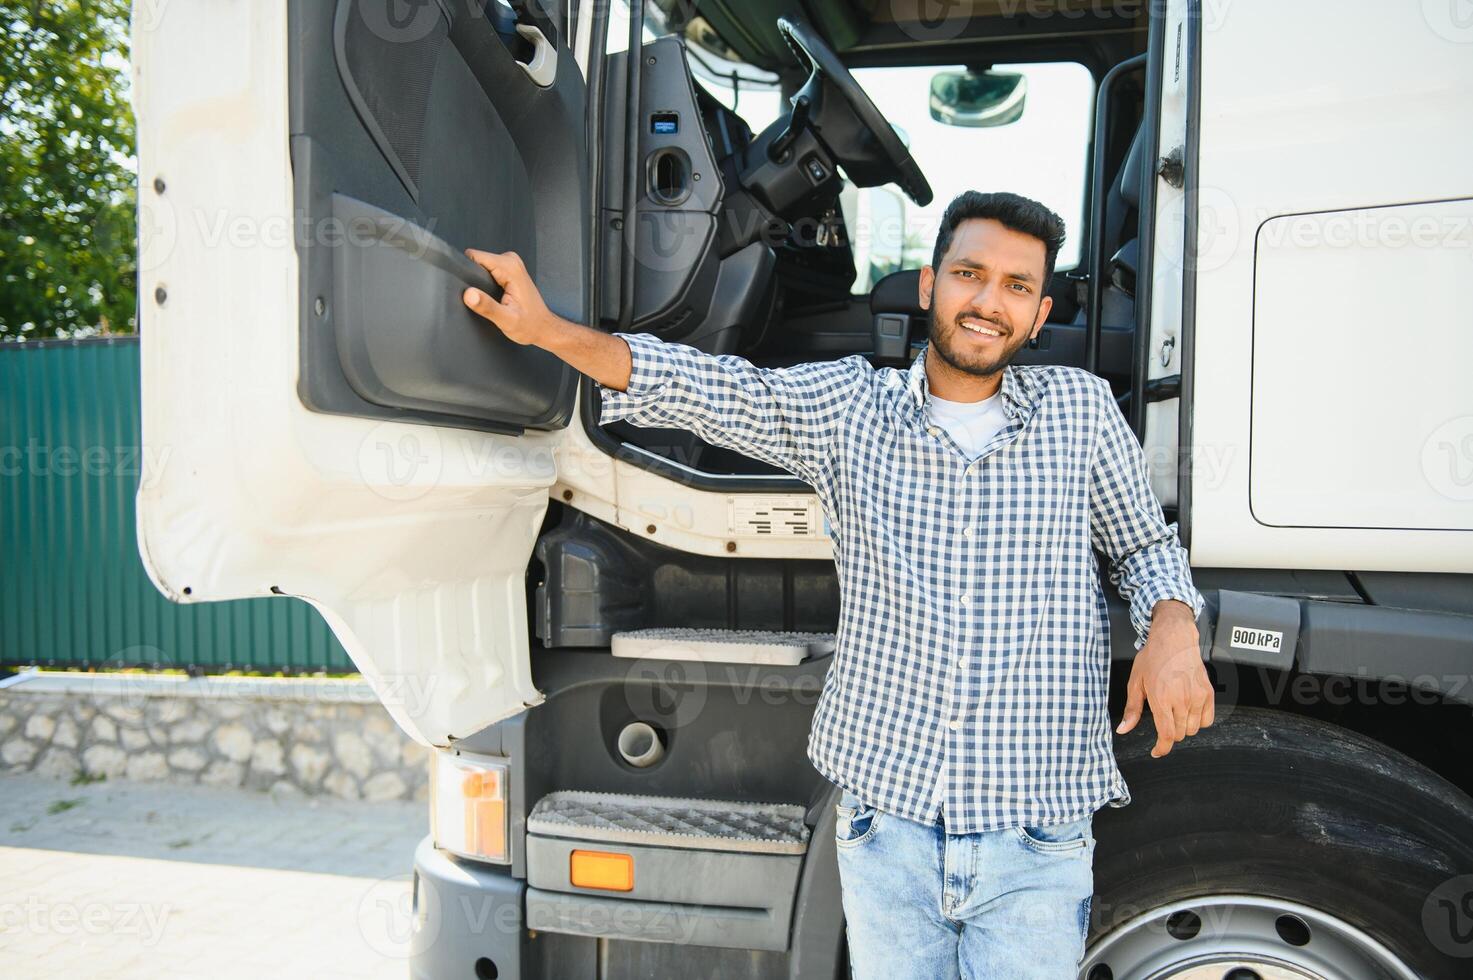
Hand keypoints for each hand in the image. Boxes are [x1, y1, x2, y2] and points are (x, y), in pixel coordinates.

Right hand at [461, 248, 560, 344]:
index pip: (473, 257)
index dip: (467, 273)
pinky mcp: (509, 269)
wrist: (543, 327)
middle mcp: (511, 260)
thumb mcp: (506, 320)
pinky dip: (486, 283)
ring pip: (480, 265)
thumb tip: (469, 294)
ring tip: (492, 298)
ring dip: (480, 282)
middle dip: (474, 280)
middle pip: (476, 260)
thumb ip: (486, 306)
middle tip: (486, 299)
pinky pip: (487, 269)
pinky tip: (494, 296)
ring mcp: (510, 263)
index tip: (472, 290)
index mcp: (509, 267)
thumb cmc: (529, 325)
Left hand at [1116, 599, 1213, 757]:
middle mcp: (1182, 700)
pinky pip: (1207, 720)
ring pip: (1193, 729)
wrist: (1174, 639)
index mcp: (1161, 699)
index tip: (1157, 752)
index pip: (1167, 736)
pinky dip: (1198, 721)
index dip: (1162, 749)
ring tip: (1174, 710)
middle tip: (1162, 719)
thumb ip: (1132, 710)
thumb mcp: (1135, 683)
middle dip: (1169, 733)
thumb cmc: (1153, 658)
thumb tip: (1123, 730)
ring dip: (1183, 727)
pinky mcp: (1208, 693)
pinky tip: (1188, 710)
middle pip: (1180, 734)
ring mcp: (1197, 697)